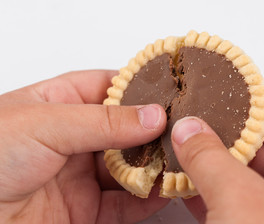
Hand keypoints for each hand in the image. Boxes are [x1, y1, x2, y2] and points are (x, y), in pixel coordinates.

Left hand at [0, 70, 168, 223]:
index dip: (138, 87)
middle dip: (153, 130)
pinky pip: (124, 205)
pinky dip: (146, 199)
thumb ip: (102, 121)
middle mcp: (72, 139)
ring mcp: (80, 176)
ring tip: (181, 159)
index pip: (107, 88)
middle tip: (182, 128)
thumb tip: (152, 115)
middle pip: (124, 130)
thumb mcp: (44, 124)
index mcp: (57, 105)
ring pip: (129, 167)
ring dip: (154, 166)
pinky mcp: (84, 211)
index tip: (169, 90)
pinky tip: (163, 190)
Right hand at [172, 113, 263, 222]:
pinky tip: (189, 193)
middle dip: (244, 148)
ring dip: (223, 174)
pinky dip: (214, 201)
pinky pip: (236, 215)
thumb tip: (189, 127)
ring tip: (195, 158)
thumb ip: (212, 159)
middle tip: (214, 135)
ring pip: (255, 192)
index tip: (252, 118)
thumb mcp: (240, 201)